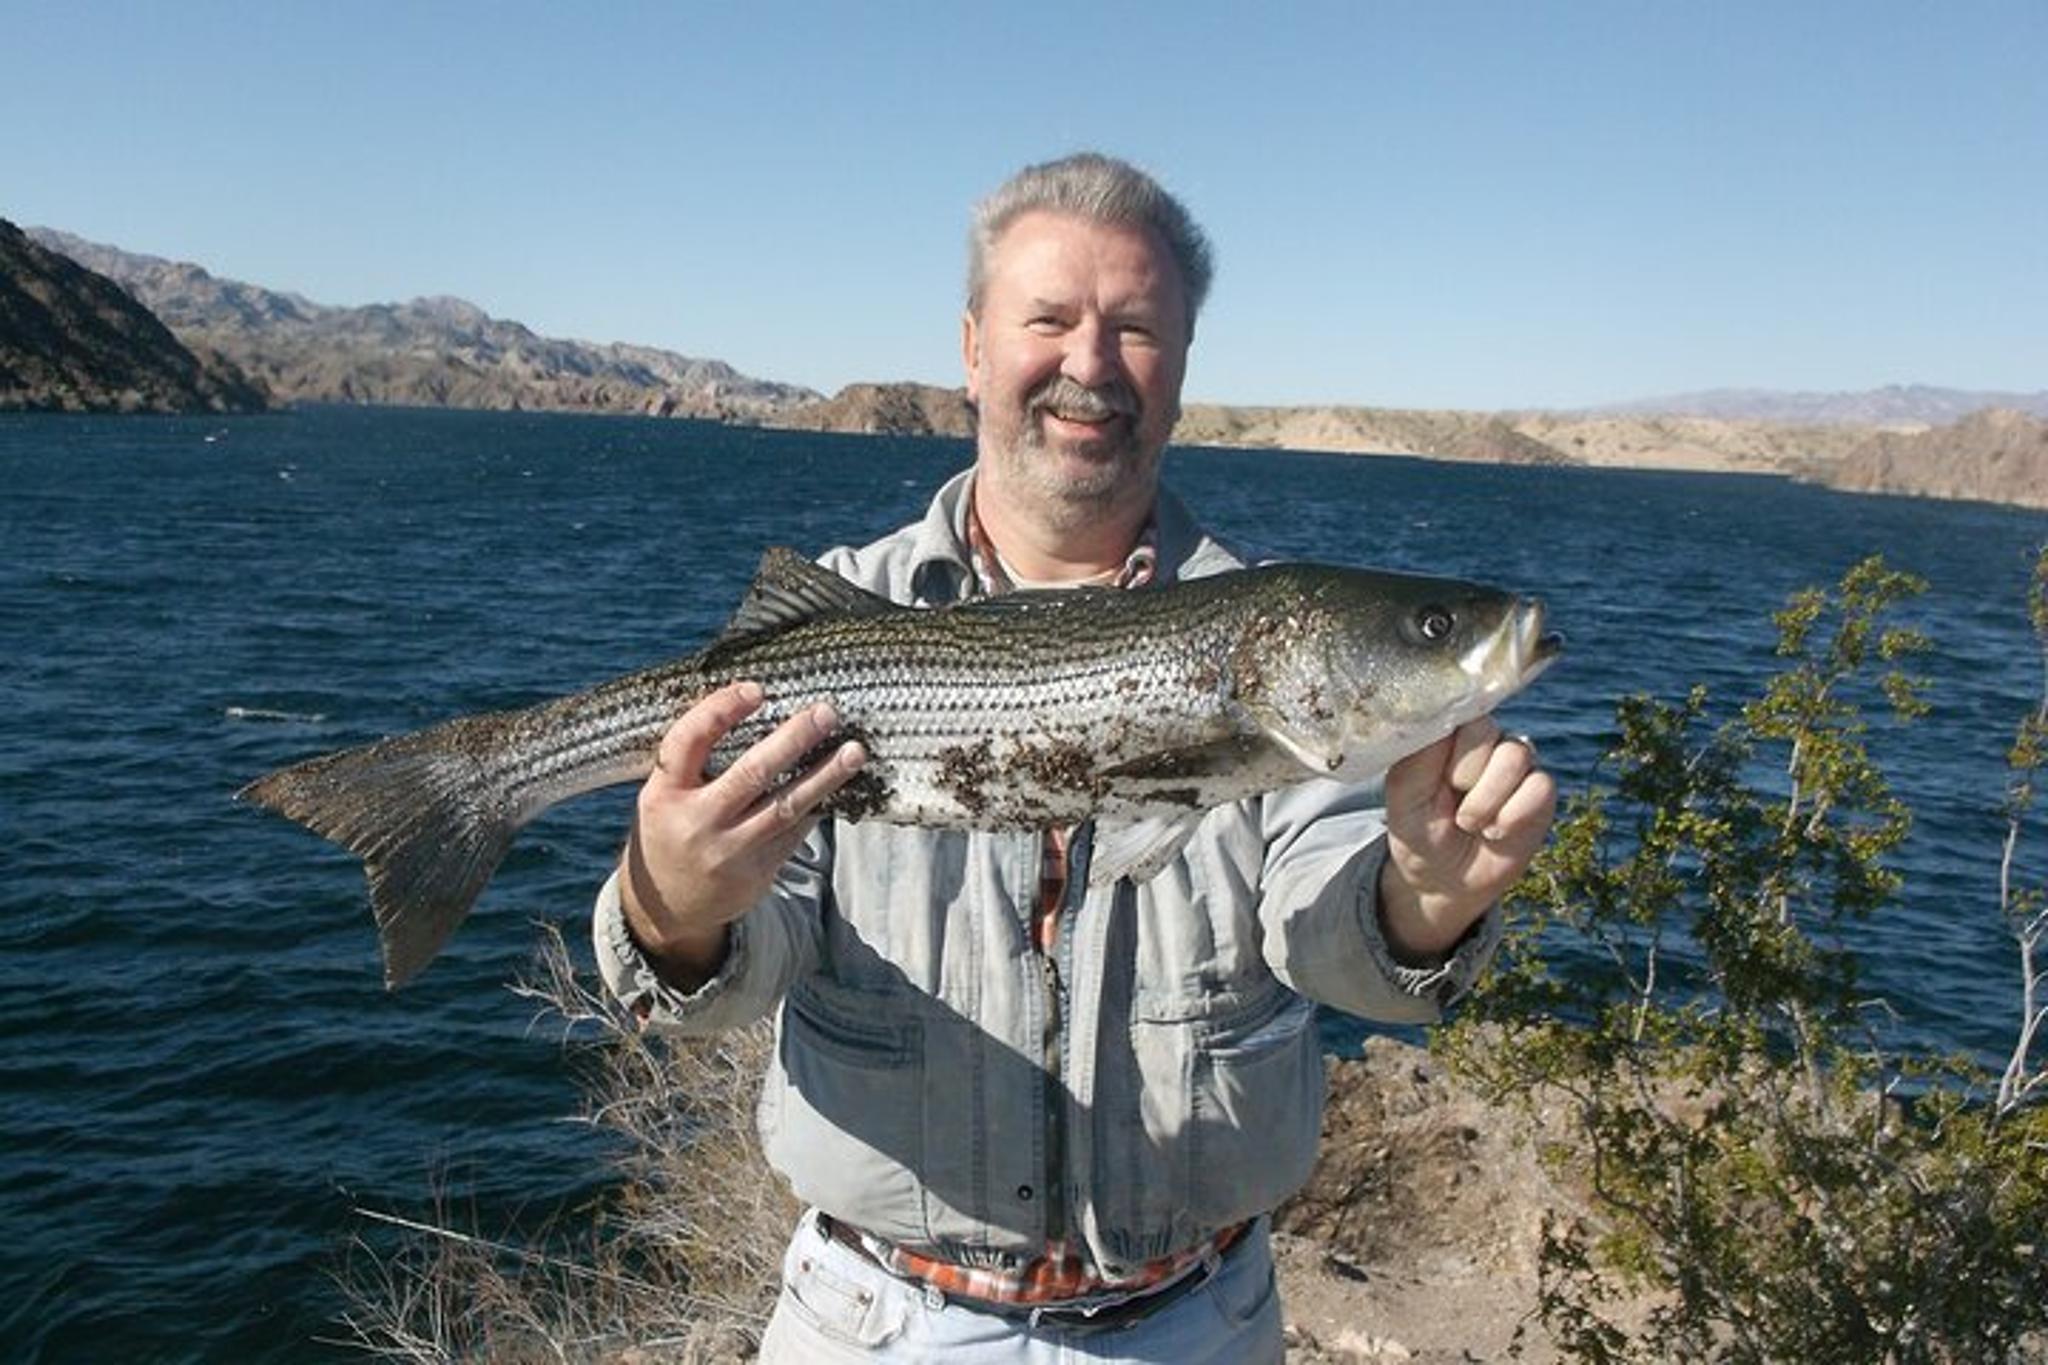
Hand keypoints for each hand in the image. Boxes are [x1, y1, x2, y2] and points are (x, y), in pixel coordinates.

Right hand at [621, 681, 865, 985]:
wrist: (667, 907)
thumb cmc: (670, 829)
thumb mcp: (663, 794)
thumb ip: (694, 759)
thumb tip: (748, 701)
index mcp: (664, 792)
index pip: (688, 741)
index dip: (720, 711)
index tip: (757, 689)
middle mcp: (696, 821)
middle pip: (750, 774)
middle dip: (793, 740)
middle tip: (826, 713)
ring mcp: (729, 850)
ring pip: (784, 807)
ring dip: (824, 776)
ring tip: (854, 751)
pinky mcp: (758, 871)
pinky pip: (796, 832)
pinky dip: (820, 804)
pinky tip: (844, 783)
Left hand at [1376, 716, 1555, 961]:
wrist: (1443, 879)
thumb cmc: (1418, 829)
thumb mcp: (1404, 793)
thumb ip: (1421, 753)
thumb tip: (1441, 714)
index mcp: (1450, 731)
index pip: (1456, 709)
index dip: (1446, 750)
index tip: (1434, 781)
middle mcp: (1487, 739)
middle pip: (1487, 730)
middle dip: (1463, 777)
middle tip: (1449, 807)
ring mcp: (1517, 763)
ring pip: (1515, 756)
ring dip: (1486, 801)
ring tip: (1470, 823)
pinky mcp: (1541, 791)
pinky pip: (1540, 786)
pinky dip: (1512, 816)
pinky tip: (1495, 832)